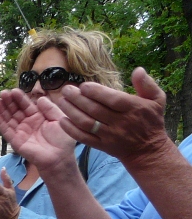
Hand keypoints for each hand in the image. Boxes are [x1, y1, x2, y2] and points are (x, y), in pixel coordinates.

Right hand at [0, 89, 76, 174]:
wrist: (59, 158)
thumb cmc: (62, 140)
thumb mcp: (59, 119)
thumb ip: (49, 108)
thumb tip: (40, 98)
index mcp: (37, 117)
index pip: (26, 105)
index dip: (19, 98)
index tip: (13, 90)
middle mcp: (27, 123)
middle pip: (15, 110)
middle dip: (8, 102)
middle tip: (2, 93)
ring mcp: (20, 132)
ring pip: (8, 119)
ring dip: (1, 110)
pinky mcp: (16, 142)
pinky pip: (6, 131)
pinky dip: (0, 123)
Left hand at [55, 68, 169, 166]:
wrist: (147, 149)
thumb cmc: (151, 120)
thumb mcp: (157, 100)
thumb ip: (147, 84)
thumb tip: (138, 69)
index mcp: (133, 108)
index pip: (112, 99)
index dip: (97, 92)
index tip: (83, 85)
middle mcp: (120, 122)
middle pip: (95, 110)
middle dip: (78, 99)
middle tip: (66, 90)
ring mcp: (109, 135)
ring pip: (87, 123)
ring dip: (72, 112)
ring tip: (61, 101)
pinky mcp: (101, 145)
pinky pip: (84, 138)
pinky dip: (71, 130)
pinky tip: (62, 120)